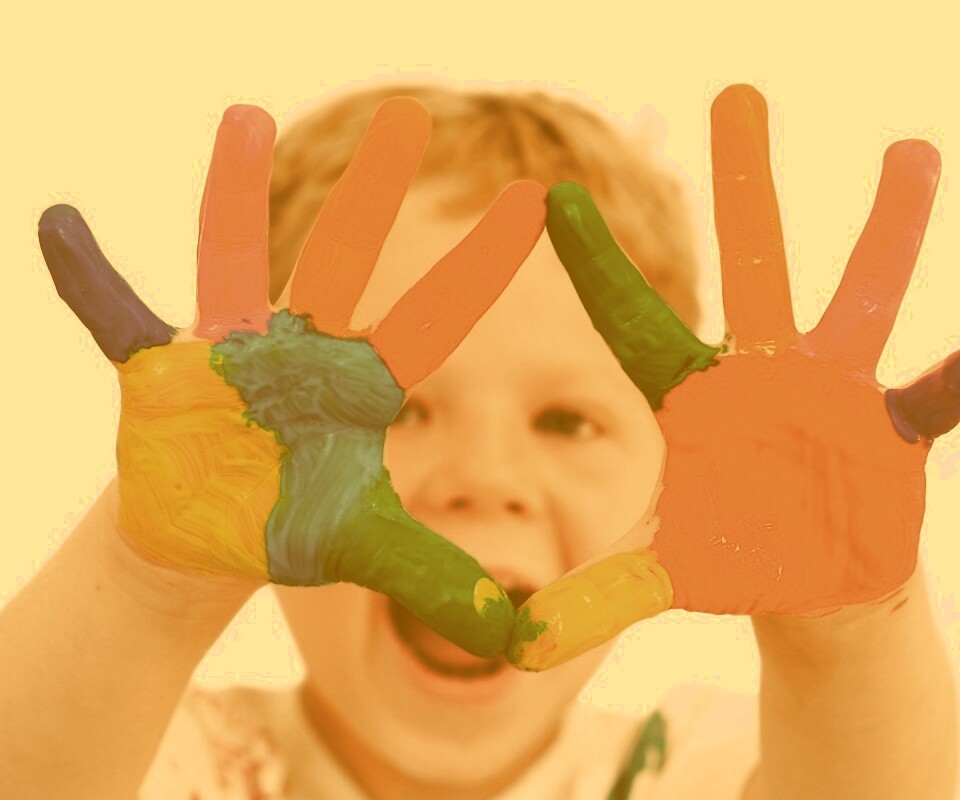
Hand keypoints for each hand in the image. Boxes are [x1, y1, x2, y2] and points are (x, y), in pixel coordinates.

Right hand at [39, 99, 545, 656]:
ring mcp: (229, 356)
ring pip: (231, 261)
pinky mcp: (162, 375)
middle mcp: (299, 354)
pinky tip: (60, 228)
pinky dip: (91, 281)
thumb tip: (514, 634)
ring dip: (234, 198)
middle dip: (372, 198)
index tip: (530, 206)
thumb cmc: (290, 528)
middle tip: (408, 119)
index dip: (477, 270)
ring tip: (245, 123)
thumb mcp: (363, 552)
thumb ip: (435, 581)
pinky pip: (119, 319)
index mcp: (356, 388)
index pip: (431, 323)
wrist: (209, 539)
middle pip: (343, 265)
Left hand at [509, 84, 959, 669]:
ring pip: (857, 298)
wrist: (805, 577)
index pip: (631, 323)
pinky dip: (955, 381)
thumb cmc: (725, 558)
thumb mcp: (656, 578)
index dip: (595, 265)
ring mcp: (830, 395)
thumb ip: (592, 599)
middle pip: (752, 267)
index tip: (548, 196)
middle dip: (746, 183)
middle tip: (740, 93)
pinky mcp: (886, 434)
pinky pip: (929, 402)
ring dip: (885, 231)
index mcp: (693, 399)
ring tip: (910, 153)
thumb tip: (515, 646)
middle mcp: (762, 375)